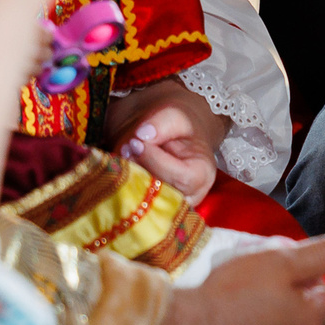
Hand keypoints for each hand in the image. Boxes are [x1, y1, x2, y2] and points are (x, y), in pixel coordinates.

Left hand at [106, 78, 230, 201]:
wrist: (169, 136)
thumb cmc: (175, 127)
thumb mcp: (174, 115)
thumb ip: (161, 123)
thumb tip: (142, 135)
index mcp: (202, 174)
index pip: (180, 177)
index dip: (154, 159)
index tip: (136, 141)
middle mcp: (188, 197)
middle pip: (159, 194)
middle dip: (138, 170)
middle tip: (127, 147)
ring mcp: (167, 207)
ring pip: (142, 202)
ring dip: (128, 178)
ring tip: (125, 153)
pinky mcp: (148, 208)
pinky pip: (132, 204)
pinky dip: (123, 185)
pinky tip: (122, 166)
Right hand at [155, 233, 324, 324]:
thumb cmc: (234, 292)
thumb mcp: (281, 261)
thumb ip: (321, 255)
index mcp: (311, 319)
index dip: (310, 276)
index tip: (286, 267)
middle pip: (304, 313)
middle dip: (290, 294)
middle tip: (261, 276)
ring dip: (269, 313)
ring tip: (242, 295)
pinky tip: (230, 318)